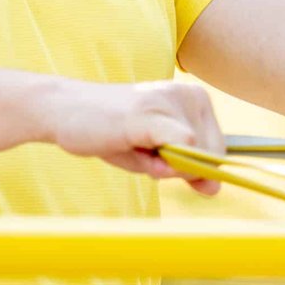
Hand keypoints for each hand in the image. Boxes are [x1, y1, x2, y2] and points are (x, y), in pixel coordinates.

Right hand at [43, 80, 224, 195]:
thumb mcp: (156, 155)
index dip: (192, 168)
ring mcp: (171, 103)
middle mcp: (190, 95)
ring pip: (196, 157)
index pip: (220, 151)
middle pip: (212, 156)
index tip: (157, 153)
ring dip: (161, 167)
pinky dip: (165, 163)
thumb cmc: (112, 132)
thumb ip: (189, 170)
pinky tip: (135, 146)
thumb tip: (215, 189)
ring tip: (131, 145)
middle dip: (178, 169)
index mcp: (196, 98)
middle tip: (140, 149)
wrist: (65, 111)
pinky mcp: (150, 115)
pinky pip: (185, 147)